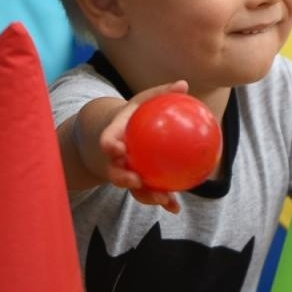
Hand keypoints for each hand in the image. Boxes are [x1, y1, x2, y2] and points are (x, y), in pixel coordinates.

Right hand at [87, 80, 190, 213]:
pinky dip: (162, 201)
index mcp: (114, 137)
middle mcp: (115, 159)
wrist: (123, 134)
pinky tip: (176, 207)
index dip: (109, 146)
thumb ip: (161, 93)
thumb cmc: (136, 115)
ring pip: (132, 188)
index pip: (107, 141)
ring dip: (146, 196)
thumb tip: (183, 84)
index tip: (116, 149)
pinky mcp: (137, 184)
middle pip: (114, 171)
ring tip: (164, 199)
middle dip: (123, 178)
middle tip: (136, 181)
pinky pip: (148, 193)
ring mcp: (125, 173)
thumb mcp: (145, 101)